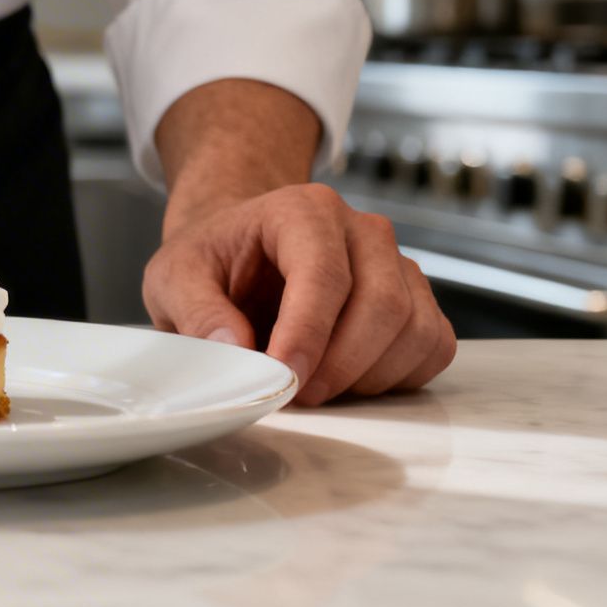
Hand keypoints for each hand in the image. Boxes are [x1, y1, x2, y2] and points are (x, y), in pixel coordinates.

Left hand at [142, 184, 456, 405]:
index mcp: (303, 210)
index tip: (284, 378)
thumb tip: (237, 350)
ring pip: (413, 330)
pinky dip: (396, 377)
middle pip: (382, 305)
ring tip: (314, 386)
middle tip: (295, 396)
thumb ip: (195, 311)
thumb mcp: (174, 277)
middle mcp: (362, 230)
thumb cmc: (212, 259)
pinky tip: (349, 380)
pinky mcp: (416, 299)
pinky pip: (432, 346)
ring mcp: (397, 263)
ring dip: (366, 376)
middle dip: (339, 365)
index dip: (308, 334)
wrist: (240, 250)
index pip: (324, 274)